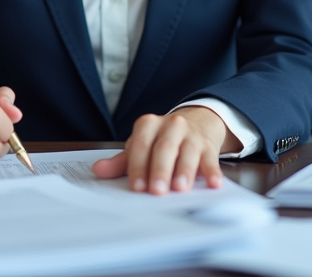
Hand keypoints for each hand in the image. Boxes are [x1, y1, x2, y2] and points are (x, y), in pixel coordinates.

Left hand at [90, 106, 240, 193]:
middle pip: (164, 148)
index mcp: (148, 125)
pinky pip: (210, 159)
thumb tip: (98, 170)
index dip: (138, 166)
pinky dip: (212, 171)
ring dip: (184, 170)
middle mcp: (170, 125)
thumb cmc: (163, 139)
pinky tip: (213, 183)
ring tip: (181, 188)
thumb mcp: (141, 145)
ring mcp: (190, 134)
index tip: (137, 187)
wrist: (197, 121)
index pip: (140, 145)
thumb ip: (121, 161)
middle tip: (157, 191)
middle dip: (160, 170)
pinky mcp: (208, 145)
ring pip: (187, 152)